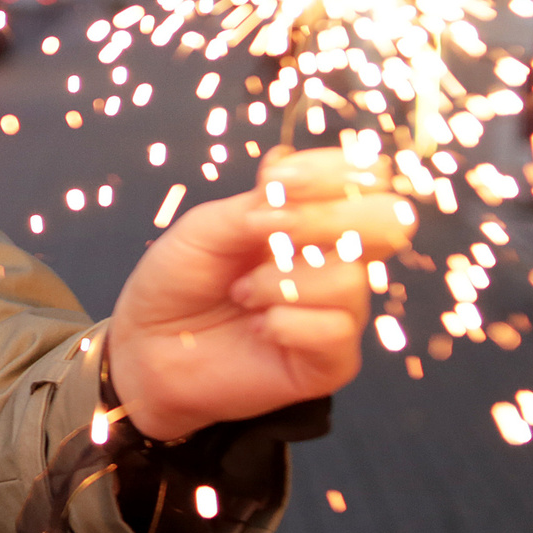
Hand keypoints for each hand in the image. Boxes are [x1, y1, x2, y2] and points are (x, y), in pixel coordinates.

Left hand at [106, 146, 416, 440]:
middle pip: (385, 222)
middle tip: (270, 233)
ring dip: (282, 282)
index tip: (276, 181)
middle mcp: (333, 259)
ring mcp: (338, 310)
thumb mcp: (204, 229)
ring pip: (349, 279)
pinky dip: (287, 323)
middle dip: (325, 220)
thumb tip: (291, 200)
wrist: (148, 348)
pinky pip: (336, 330)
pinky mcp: (332, 360)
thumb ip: (254, 207)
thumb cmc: (178, 281)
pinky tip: (259, 328)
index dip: (332, 172)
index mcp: (309, 217)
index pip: (363, 179)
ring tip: (242, 294)